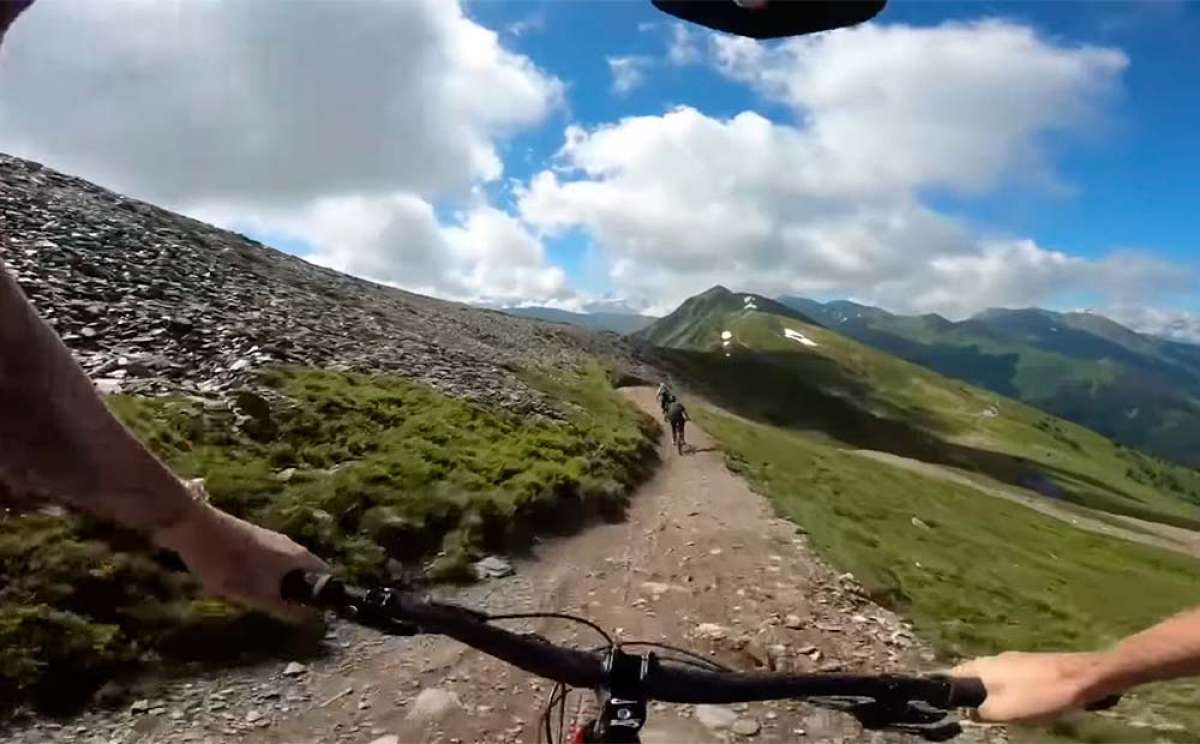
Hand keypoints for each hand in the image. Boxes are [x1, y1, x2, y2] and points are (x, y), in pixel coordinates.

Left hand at [155, 480, 328, 620]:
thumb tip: (310, 619)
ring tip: (256, 602)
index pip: (326, 576)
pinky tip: (238, 588)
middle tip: (281, 614)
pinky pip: (265, 566)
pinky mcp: (252, 540)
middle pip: (304, 575)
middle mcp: (290, 546)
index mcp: (298, 557)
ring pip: (282, 571)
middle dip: (295, 595)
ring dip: (273, 588)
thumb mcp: (257, 594)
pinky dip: (258, 579)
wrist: (195, 529)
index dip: (325, 596)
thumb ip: (284, 607)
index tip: (318, 614)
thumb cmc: (229, 563)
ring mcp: (271, 541)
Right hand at [952, 651, 1110, 722]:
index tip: (950, 707)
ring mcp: (1014, 660)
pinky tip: (1027, 705)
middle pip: (974, 678)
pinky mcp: (1032, 665)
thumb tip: (970, 713)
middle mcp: (994, 659)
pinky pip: (1013, 681)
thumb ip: (982, 712)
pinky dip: (1014, 694)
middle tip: (982, 715)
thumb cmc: (1040, 694)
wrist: (1083, 677)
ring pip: (995, 680)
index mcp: (982, 666)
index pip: (952, 675)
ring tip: (1007, 714)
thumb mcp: (1005, 711)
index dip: (947, 691)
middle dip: (975, 697)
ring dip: (996, 697)